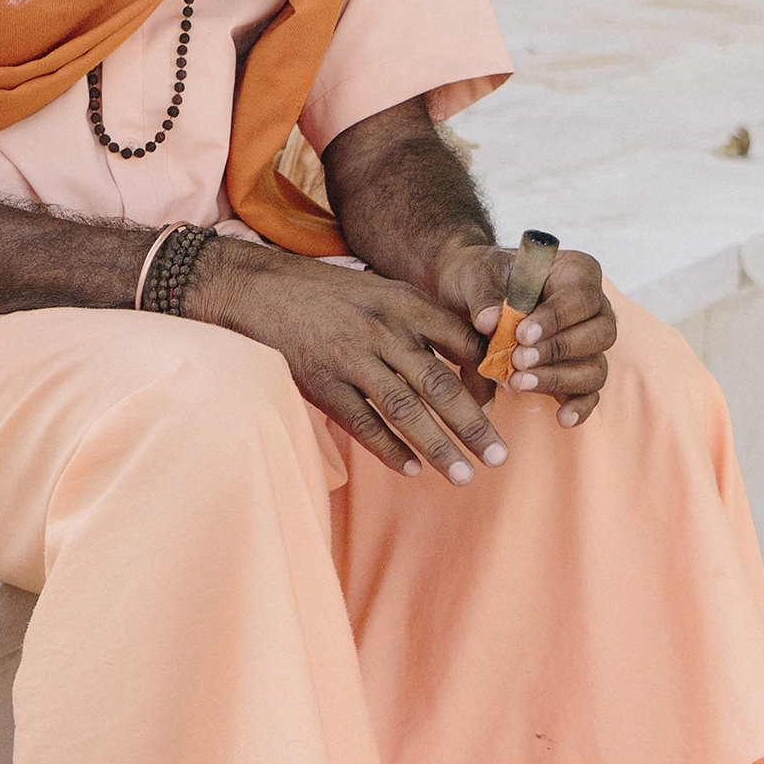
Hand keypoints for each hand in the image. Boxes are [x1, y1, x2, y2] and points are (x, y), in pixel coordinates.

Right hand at [194, 243, 510, 485]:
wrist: (258, 289)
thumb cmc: (326, 294)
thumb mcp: (379, 291)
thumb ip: (419, 319)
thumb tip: (467, 356)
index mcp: (404, 303)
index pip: (461, 344)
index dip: (485, 378)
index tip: (504, 404)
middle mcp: (383, 331)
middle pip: (439, 386)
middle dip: (475, 426)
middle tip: (501, 457)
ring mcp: (351, 358)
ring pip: (405, 411)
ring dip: (439, 447)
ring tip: (464, 475)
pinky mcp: (321, 383)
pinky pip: (363, 424)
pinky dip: (390, 450)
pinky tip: (413, 470)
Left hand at [437, 238, 614, 426]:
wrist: (468, 297)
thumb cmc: (478, 278)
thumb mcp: (472, 275)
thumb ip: (482, 295)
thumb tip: (489, 322)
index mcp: (575, 272)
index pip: (581, 296)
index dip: (556, 318)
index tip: (521, 334)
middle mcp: (592, 308)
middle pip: (600, 333)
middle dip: (558, 350)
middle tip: (518, 359)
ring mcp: (588, 342)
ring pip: (595, 366)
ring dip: (559, 379)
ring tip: (518, 383)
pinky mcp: (577, 371)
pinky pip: (589, 392)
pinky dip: (578, 406)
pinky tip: (561, 417)